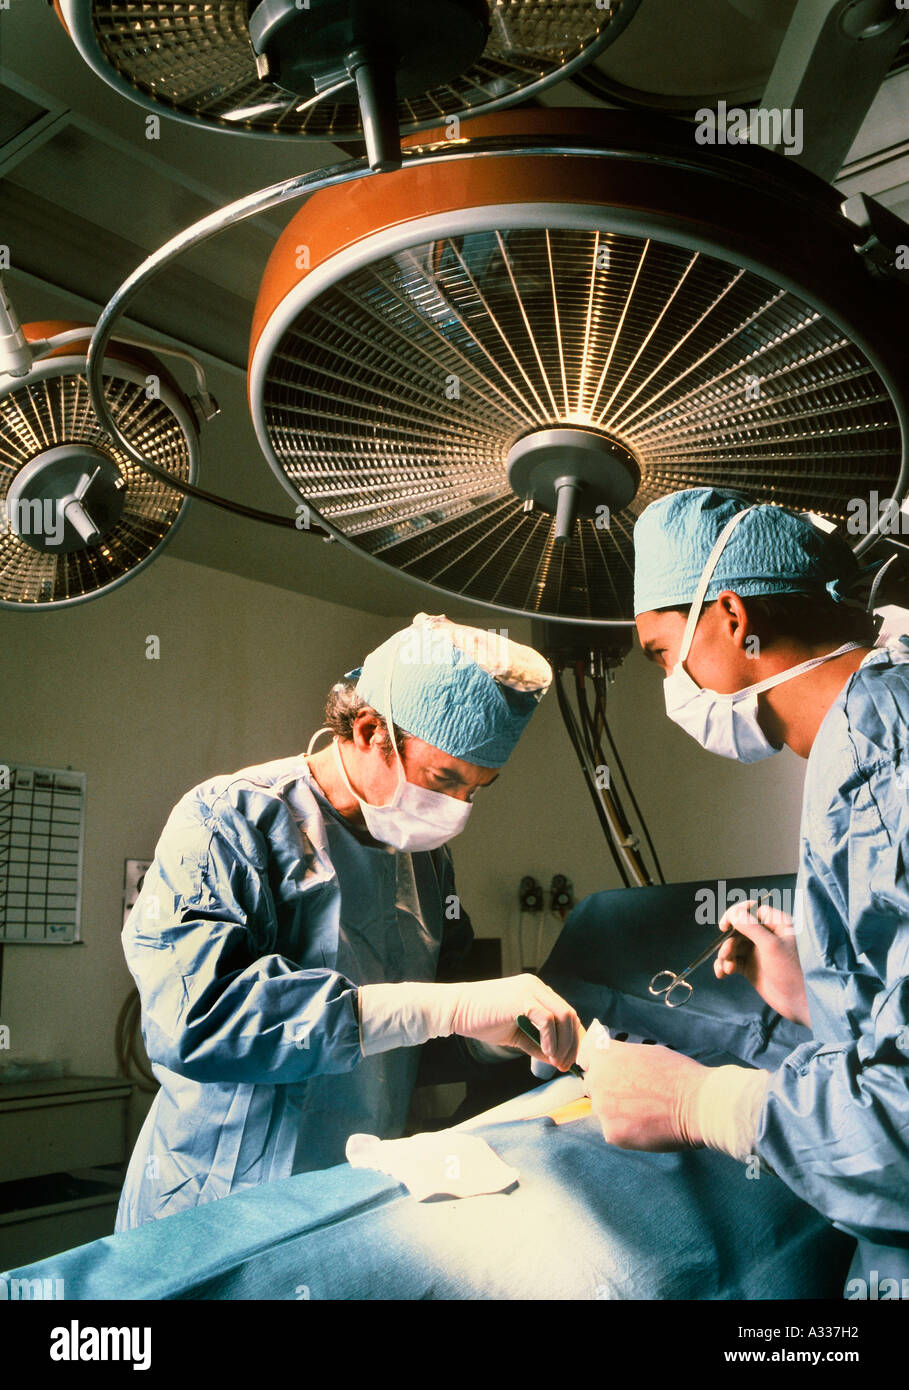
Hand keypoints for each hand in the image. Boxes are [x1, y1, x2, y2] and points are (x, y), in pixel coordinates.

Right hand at [451, 975, 580, 1071]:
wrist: (456, 1010)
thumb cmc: (482, 1020)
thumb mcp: (516, 1035)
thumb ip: (537, 1044)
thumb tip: (556, 1059)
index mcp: (537, 992)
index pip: (566, 1013)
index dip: (573, 1038)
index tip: (571, 1059)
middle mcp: (537, 987)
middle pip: (570, 1015)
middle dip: (573, 1044)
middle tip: (567, 1066)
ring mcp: (531, 990)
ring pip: (564, 1016)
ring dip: (564, 1043)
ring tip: (557, 1062)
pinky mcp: (523, 999)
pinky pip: (547, 1019)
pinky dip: (551, 1039)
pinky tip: (547, 1054)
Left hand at [577, 1020, 708, 1150]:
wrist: (697, 1105)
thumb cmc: (677, 1075)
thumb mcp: (646, 1052)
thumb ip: (622, 1057)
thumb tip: (613, 1061)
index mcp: (605, 1057)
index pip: (586, 1058)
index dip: (596, 1065)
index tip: (606, 1071)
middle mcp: (597, 1080)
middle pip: (594, 1087)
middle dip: (609, 1090)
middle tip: (635, 1096)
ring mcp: (603, 1108)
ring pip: (604, 1111)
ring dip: (618, 1112)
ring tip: (646, 1112)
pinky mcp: (612, 1133)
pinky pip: (613, 1131)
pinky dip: (627, 1131)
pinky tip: (647, 1126)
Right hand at [715, 900, 809, 1026]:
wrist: (800, 1003)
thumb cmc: (793, 972)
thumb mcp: (771, 946)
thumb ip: (751, 927)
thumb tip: (733, 912)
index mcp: (777, 924)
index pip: (752, 910)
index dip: (736, 915)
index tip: (724, 926)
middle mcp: (767, 936)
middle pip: (739, 929)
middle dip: (729, 941)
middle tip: (726, 954)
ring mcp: (759, 952)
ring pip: (734, 946)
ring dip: (725, 955)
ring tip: (726, 968)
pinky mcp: (752, 968)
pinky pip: (733, 961)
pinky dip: (725, 966)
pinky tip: (722, 973)